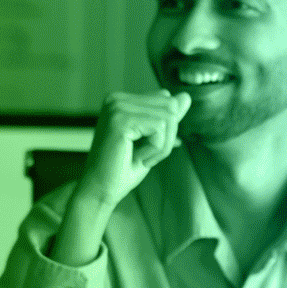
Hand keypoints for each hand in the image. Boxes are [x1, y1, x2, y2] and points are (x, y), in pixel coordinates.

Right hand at [75, 90, 192, 211]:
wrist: (100, 190)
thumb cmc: (124, 168)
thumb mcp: (153, 138)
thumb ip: (168, 116)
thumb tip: (185, 96)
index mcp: (121, 99)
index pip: (167, 100)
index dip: (165, 130)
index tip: (143, 147)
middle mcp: (116, 98)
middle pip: (171, 107)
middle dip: (166, 138)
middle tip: (143, 155)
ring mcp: (116, 107)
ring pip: (168, 119)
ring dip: (161, 146)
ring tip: (139, 157)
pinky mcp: (120, 120)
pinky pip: (160, 129)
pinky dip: (156, 149)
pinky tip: (137, 158)